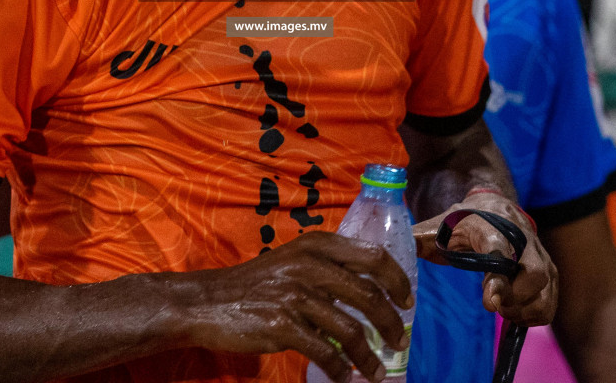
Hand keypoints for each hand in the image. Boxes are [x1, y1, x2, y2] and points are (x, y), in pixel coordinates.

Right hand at [175, 232, 411, 382]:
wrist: (207, 302)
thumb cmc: (255, 284)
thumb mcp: (292, 261)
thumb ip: (327, 269)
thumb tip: (370, 293)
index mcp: (316, 245)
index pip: (373, 256)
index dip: (397, 280)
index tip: (407, 301)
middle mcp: (310, 265)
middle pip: (370, 296)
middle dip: (392, 324)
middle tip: (400, 341)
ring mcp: (296, 295)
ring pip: (351, 330)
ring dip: (370, 356)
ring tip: (376, 372)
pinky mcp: (283, 325)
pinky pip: (326, 352)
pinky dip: (342, 370)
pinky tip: (345, 378)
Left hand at [413, 189, 557, 327]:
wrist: (494, 208)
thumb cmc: (460, 223)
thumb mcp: (437, 227)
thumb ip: (414, 241)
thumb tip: (385, 255)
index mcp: (490, 226)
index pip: (500, 249)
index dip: (498, 276)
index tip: (488, 301)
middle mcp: (522, 240)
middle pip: (535, 274)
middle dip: (516, 298)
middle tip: (495, 305)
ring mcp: (540, 256)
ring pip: (546, 292)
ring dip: (525, 309)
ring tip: (504, 308)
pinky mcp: (549, 272)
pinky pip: (550, 303)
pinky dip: (534, 315)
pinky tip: (514, 311)